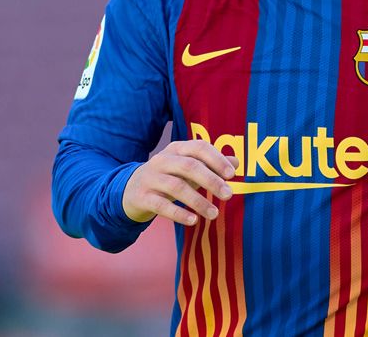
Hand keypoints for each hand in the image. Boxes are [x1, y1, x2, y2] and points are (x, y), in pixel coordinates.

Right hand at [122, 140, 238, 225]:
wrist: (130, 190)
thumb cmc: (167, 177)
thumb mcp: (188, 168)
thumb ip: (211, 165)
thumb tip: (237, 163)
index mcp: (176, 149)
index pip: (199, 147)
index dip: (216, 159)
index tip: (231, 175)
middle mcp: (162, 160)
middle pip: (190, 166)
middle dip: (211, 180)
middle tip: (229, 195)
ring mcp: (151, 178)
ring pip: (177, 186)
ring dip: (198, 201)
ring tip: (214, 214)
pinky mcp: (143, 196)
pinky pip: (161, 205)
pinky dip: (179, 213)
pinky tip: (193, 221)